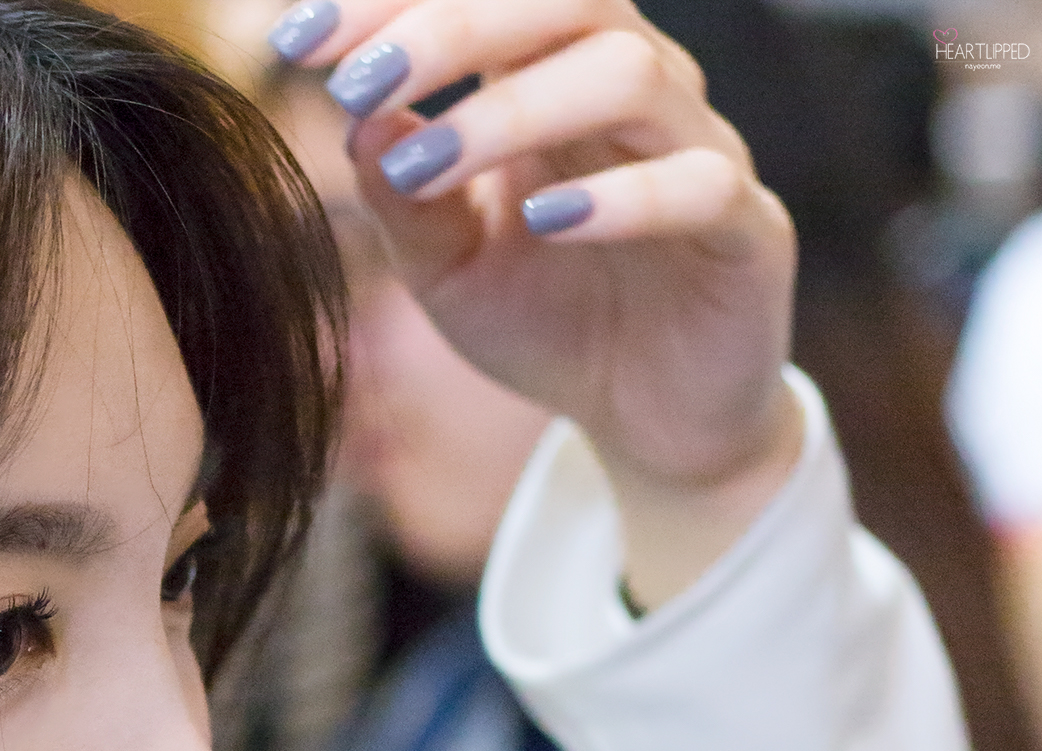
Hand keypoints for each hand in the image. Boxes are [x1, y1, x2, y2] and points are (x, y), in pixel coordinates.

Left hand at [270, 0, 802, 604]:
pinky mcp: (746, 231)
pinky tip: (543, 220)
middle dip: (450, 26)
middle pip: (568, 0)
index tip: (295, 36)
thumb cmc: (545, 316)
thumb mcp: (443, 267)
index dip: (395, 0)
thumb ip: (400, 196)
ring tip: (426, 165)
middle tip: (356, 82)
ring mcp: (699, 149)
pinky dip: (621, 196)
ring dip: (512, 111)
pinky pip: (699, 184)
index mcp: (553, 76)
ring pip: (629, 75)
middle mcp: (635, 90)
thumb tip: (360, 116)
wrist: (646, 416)